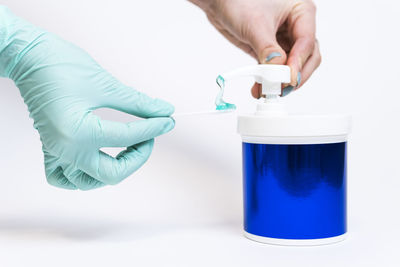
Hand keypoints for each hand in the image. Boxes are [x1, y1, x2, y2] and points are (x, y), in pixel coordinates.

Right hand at [0, 6, 174, 189]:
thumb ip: (138, 103)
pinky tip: (98, 158)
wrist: (28, 57)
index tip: (167, 120)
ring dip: (114, 170)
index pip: (128, 137)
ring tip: (129, 148)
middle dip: (138, 157)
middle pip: (113, 174)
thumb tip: (164, 111)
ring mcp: (56, 152)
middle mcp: (65, 150)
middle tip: (150, 137)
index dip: (154, 127)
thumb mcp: (105, 84)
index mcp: (78, 133)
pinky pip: (65, 178)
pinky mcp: (51, 148)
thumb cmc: (60, 64)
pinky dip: (83, 176)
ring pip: (90, 182)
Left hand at [191, 0, 320, 96]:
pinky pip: (275, 69)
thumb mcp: (255, 24)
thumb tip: (277, 67)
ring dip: (280, 81)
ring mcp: (284, 40)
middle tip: (281, 88)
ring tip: (267, 91)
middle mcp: (296, 27)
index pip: (307, 43)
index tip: (288, 78)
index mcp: (301, 12)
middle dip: (294, 75)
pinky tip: (260, 88)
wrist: (219, 2)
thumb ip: (267, 48)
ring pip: (291, 66)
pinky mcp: (271, 50)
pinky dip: (269, 80)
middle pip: (307, 58)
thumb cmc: (238, 0)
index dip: (299, 63)